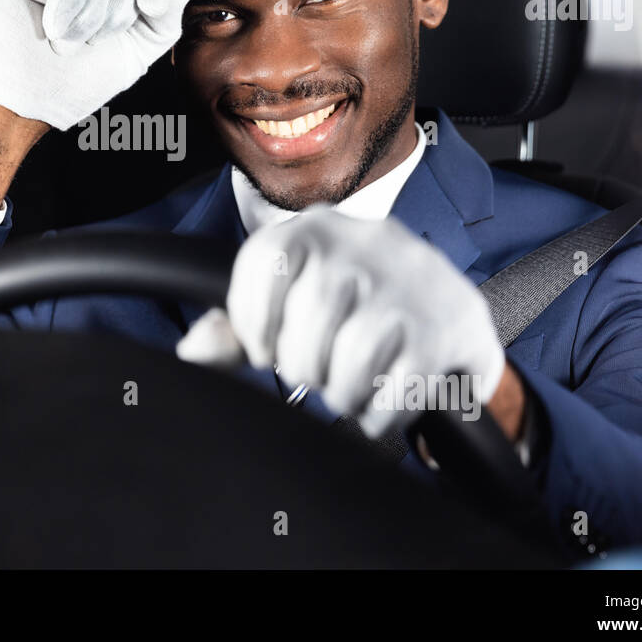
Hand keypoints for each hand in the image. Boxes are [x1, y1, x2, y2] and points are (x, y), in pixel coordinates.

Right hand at [0, 0, 187, 130]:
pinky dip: (67, 5)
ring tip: (69, 42)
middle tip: (92, 42)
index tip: (150, 9)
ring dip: (89, 17)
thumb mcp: (136, 52)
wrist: (32, 103)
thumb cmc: (76, 83)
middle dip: (117, 12)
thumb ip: (164, 19)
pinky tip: (53, 28)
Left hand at [177, 206, 506, 438]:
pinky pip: (401, 386)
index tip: (265, 349)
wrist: (448, 308)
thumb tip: (192, 350)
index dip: (254, 322)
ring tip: (346, 390)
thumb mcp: (294, 301)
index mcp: (315, 229)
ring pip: (355, 355)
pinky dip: (380, 412)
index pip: (264, 263)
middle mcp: (366, 243)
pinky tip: (378, 405)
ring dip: (342, 392)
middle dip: (303, 365)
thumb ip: (237, 328)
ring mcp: (411, 284)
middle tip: (315, 373)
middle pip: (310, 318)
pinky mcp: (446, 328)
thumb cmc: (353, 306)